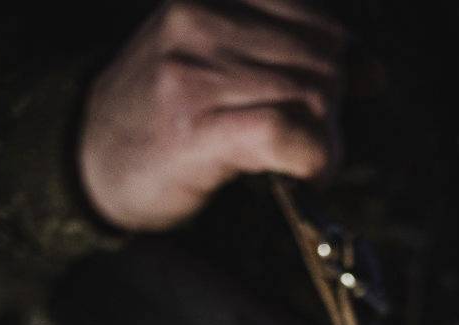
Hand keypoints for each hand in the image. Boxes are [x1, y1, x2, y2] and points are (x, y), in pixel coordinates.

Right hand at [78, 0, 346, 230]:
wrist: (84, 157)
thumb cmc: (157, 115)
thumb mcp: (214, 57)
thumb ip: (285, 51)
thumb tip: (375, 70)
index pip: (314, 12)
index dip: (346, 55)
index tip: (353, 88)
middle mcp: (202, 18)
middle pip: (322, 55)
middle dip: (335, 107)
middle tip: (314, 141)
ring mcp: (197, 71)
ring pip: (312, 95)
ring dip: (325, 141)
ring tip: (305, 162)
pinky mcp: (196, 127)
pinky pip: (286, 133)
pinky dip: (311, 159)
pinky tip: (303, 174)